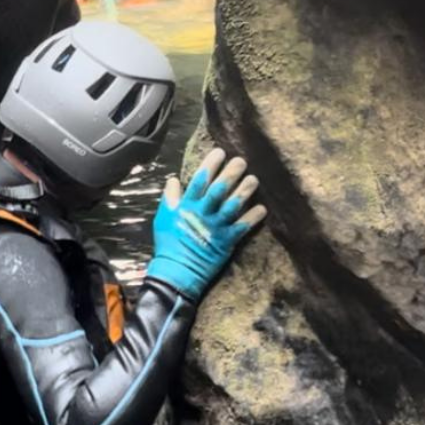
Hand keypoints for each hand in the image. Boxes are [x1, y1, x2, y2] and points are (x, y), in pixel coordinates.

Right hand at [145, 148, 265, 301]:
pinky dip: (252, 218)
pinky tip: (262, 208)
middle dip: (231, 173)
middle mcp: (202, 214)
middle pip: (219, 189)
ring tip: (254, 179)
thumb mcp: (162, 218)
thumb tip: (173, 179)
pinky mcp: (226, 241)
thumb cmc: (169, 244)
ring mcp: (215, 227)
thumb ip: (169, 198)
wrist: (177, 271)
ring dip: (244, 192)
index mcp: (186, 206)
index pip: (199, 180)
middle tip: (241, 161)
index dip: (210, 164)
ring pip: (233, 205)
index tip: (220, 152)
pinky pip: (242, 227)